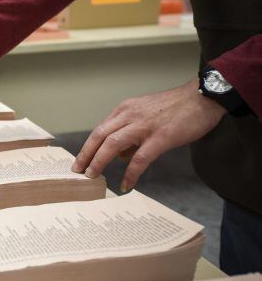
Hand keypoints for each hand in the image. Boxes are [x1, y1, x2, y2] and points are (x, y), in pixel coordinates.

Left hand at [72, 79, 225, 190]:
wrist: (202, 97)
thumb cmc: (175, 107)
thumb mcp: (145, 114)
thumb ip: (130, 132)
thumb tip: (119, 155)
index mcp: (125, 110)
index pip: (100, 129)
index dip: (88, 146)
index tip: (79, 160)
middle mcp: (130, 115)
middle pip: (100, 136)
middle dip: (86, 155)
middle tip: (77, 171)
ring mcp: (144, 126)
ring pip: (113, 144)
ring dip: (99, 161)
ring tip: (92, 176)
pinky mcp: (161, 137)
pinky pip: (140, 158)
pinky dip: (130, 173)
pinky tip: (125, 184)